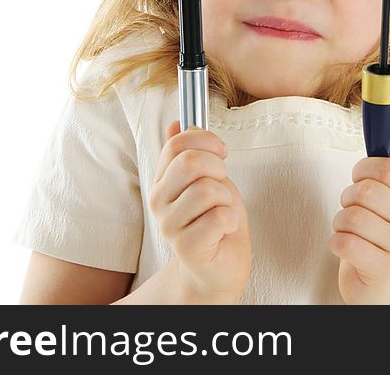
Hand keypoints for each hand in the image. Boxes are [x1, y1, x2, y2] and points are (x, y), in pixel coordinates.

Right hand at [149, 120, 251, 303]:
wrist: (219, 266)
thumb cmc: (214, 220)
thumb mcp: (205, 178)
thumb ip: (189, 153)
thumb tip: (177, 123)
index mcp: (162, 180)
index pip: (177, 144)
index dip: (206, 141)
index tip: (221, 153)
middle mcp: (159, 201)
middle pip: (190, 163)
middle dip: (218, 169)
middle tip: (222, 186)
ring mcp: (170, 225)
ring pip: (208, 190)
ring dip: (227, 199)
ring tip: (222, 211)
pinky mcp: (187, 246)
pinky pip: (219, 216)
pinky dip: (231, 220)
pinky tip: (224, 229)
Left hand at [329, 137, 389, 303]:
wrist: (384, 285)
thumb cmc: (380, 237)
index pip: (388, 168)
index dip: (363, 169)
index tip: (358, 180)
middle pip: (367, 191)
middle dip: (347, 197)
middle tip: (350, 209)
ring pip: (352, 217)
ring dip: (339, 222)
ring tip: (347, 230)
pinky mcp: (382, 269)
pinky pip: (345, 243)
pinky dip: (335, 242)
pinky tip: (345, 247)